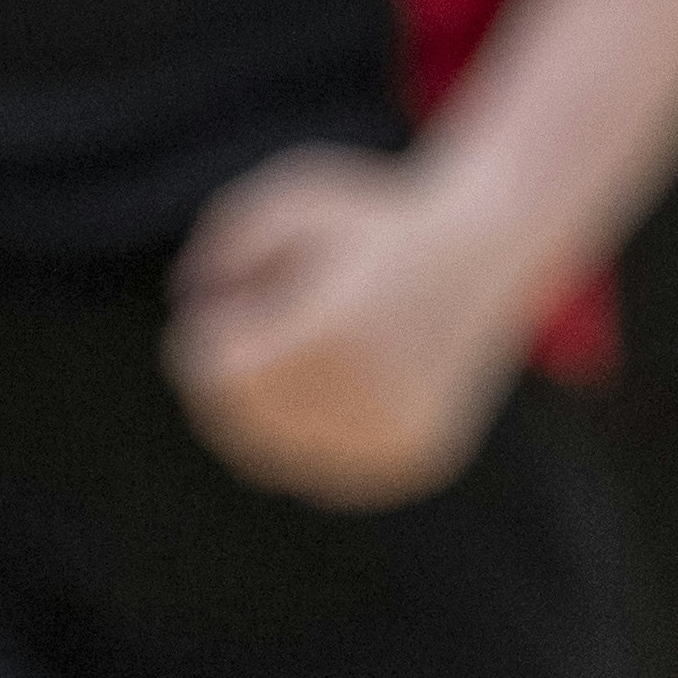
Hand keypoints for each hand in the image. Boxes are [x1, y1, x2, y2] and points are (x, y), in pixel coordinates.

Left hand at [166, 146, 534, 510]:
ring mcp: (396, 436)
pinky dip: (314, 440)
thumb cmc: (372, 223)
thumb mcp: (292, 199)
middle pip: (241, 423)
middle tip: (262, 334)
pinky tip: (341, 388)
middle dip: (232, 380)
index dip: (205, 339)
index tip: (231, 308)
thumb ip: (224, 241)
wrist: (485, 250)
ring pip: (277, 461)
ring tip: (304, 357)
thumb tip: (192, 299)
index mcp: (334, 327)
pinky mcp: (414, 462)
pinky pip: (322, 478)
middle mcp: (370, 392)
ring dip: (268, 414)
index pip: (215, 374)